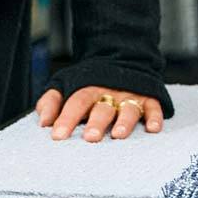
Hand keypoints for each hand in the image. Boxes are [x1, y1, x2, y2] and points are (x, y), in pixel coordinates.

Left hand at [37, 85, 164, 142]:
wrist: (122, 60)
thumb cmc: (90, 83)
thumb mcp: (66, 85)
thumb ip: (51, 101)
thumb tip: (43, 122)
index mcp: (89, 88)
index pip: (76, 102)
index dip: (67, 119)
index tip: (58, 136)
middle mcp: (110, 92)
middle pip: (103, 107)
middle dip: (97, 122)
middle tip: (90, 138)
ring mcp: (131, 95)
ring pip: (129, 108)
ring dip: (125, 121)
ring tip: (118, 134)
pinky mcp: (149, 98)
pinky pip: (154, 107)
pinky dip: (154, 117)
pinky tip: (152, 128)